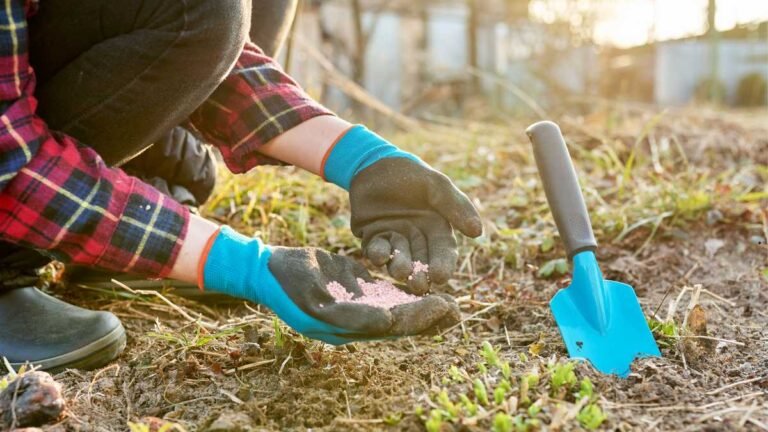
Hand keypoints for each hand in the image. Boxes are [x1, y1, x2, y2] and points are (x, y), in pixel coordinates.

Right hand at [201, 227, 459, 343]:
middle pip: (399, 322)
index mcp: (346, 326)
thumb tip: (387, 321)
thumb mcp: (315, 296)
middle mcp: (355, 321)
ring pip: (397, 311)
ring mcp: (356, 306)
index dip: (418, 319)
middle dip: (428, 317)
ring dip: (424, 309)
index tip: (443, 308)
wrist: (269, 269)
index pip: (390, 325)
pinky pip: (387, 296)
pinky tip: (428, 288)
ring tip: (452, 306)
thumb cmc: (288, 281)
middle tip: (456, 310)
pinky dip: (408, 295)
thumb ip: (350, 313)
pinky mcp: (356, 291)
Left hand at [350, 158, 481, 292]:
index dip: (443, 265)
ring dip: (399, 267)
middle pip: (421, 262)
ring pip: (398, 259)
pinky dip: (378, 254)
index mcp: (436, 229)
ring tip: (401, 272)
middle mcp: (417, 238)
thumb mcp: (437, 186)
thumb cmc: (412, 174)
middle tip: (419, 284)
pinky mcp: (372, 237)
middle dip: (420, 274)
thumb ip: (455, 206)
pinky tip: (380, 255)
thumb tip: (477, 232)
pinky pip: (376, 250)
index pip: (443, 252)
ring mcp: (394, 239)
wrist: (376, 162)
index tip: (441, 277)